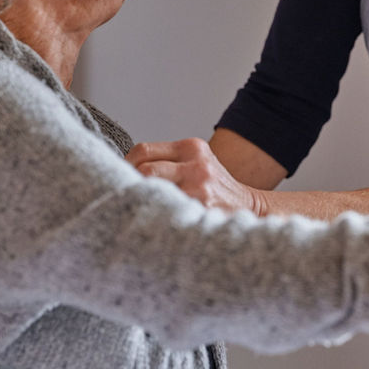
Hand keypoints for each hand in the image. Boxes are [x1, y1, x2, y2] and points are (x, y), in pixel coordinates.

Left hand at [126, 139, 268, 215]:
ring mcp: (199, 185)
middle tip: (122, 197)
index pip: (144, 150)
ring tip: (134, 211)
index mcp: (192, 147)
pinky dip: (155, 216)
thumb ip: (168, 162)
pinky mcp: (201, 206)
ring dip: (141, 201)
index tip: (118, 177)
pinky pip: (167, 210)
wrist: (250, 206)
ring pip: (153, 190)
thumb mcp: (197, 162)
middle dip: (130, 184)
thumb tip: (122, 171)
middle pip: (145, 169)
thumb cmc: (215, 187)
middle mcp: (196, 162)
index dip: (126, 165)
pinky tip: (152, 222)